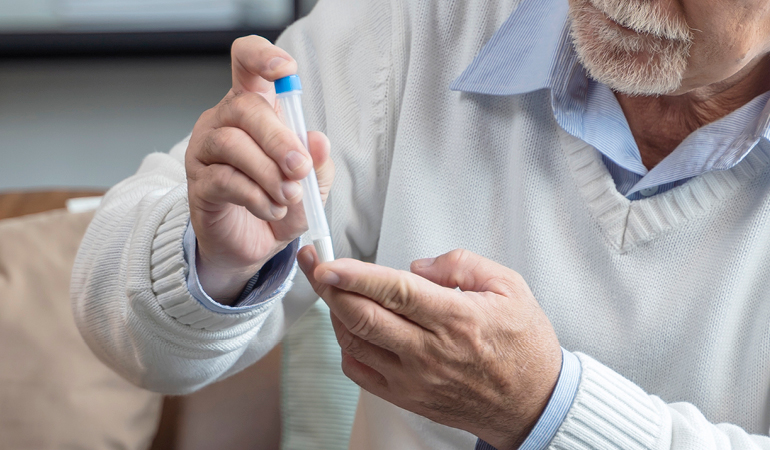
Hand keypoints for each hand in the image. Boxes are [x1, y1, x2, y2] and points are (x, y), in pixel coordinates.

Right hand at [186, 36, 334, 303]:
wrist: (252, 246)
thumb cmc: (279, 202)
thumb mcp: (310, 184)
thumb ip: (318, 163)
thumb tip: (319, 141)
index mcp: (253, 108)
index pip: (246, 63)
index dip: (262, 56)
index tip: (286, 69)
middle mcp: (224, 121)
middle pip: (244, 107)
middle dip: (279, 139)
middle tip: (300, 168)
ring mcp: (205, 150)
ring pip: (232, 143)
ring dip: (268, 172)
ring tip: (289, 196)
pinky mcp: (199, 183)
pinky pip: (224, 179)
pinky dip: (255, 196)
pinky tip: (272, 209)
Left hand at [298, 248, 561, 448]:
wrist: (531, 403)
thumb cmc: (522, 344)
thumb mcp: (510, 287)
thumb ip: (462, 264)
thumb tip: (416, 265)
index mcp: (456, 319)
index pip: (395, 292)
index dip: (355, 276)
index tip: (327, 262)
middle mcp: (429, 352)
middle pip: (363, 317)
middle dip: (329, 287)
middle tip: (313, 262)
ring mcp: (413, 379)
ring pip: (355, 342)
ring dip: (336, 312)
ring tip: (334, 289)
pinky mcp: (405, 396)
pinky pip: (360, 371)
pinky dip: (346, 346)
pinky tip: (351, 326)